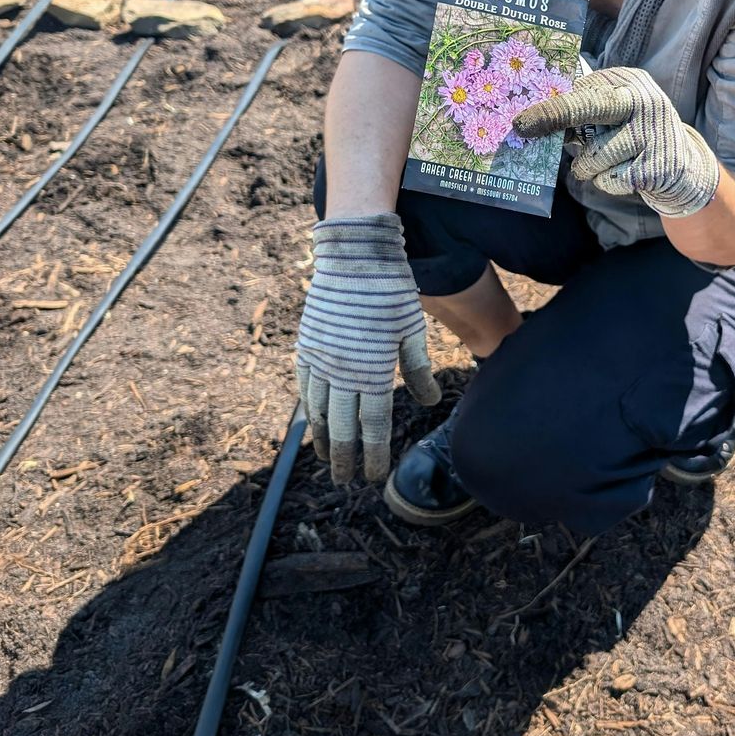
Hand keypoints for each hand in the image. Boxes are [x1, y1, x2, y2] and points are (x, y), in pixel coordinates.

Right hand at [295, 214, 439, 482]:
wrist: (354, 255)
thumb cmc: (390, 291)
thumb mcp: (412, 329)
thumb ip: (417, 369)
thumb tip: (430, 402)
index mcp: (371, 369)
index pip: (372, 425)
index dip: (373, 454)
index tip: (373, 475)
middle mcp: (341, 370)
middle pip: (341, 426)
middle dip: (345, 457)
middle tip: (346, 480)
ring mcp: (320, 358)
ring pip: (317, 410)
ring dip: (323, 438)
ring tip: (328, 459)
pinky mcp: (307, 345)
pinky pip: (304, 386)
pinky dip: (308, 408)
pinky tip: (311, 421)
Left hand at [513, 66, 719, 217]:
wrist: (682, 168)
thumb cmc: (630, 136)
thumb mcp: (611, 116)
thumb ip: (580, 113)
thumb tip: (531, 123)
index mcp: (628, 82)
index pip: (581, 90)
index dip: (549, 106)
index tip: (520, 120)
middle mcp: (644, 101)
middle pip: (587, 107)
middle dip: (552, 117)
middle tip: (524, 128)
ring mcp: (652, 134)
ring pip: (593, 157)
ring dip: (587, 168)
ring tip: (603, 163)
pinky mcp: (657, 166)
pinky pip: (609, 181)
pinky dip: (607, 183)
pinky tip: (625, 174)